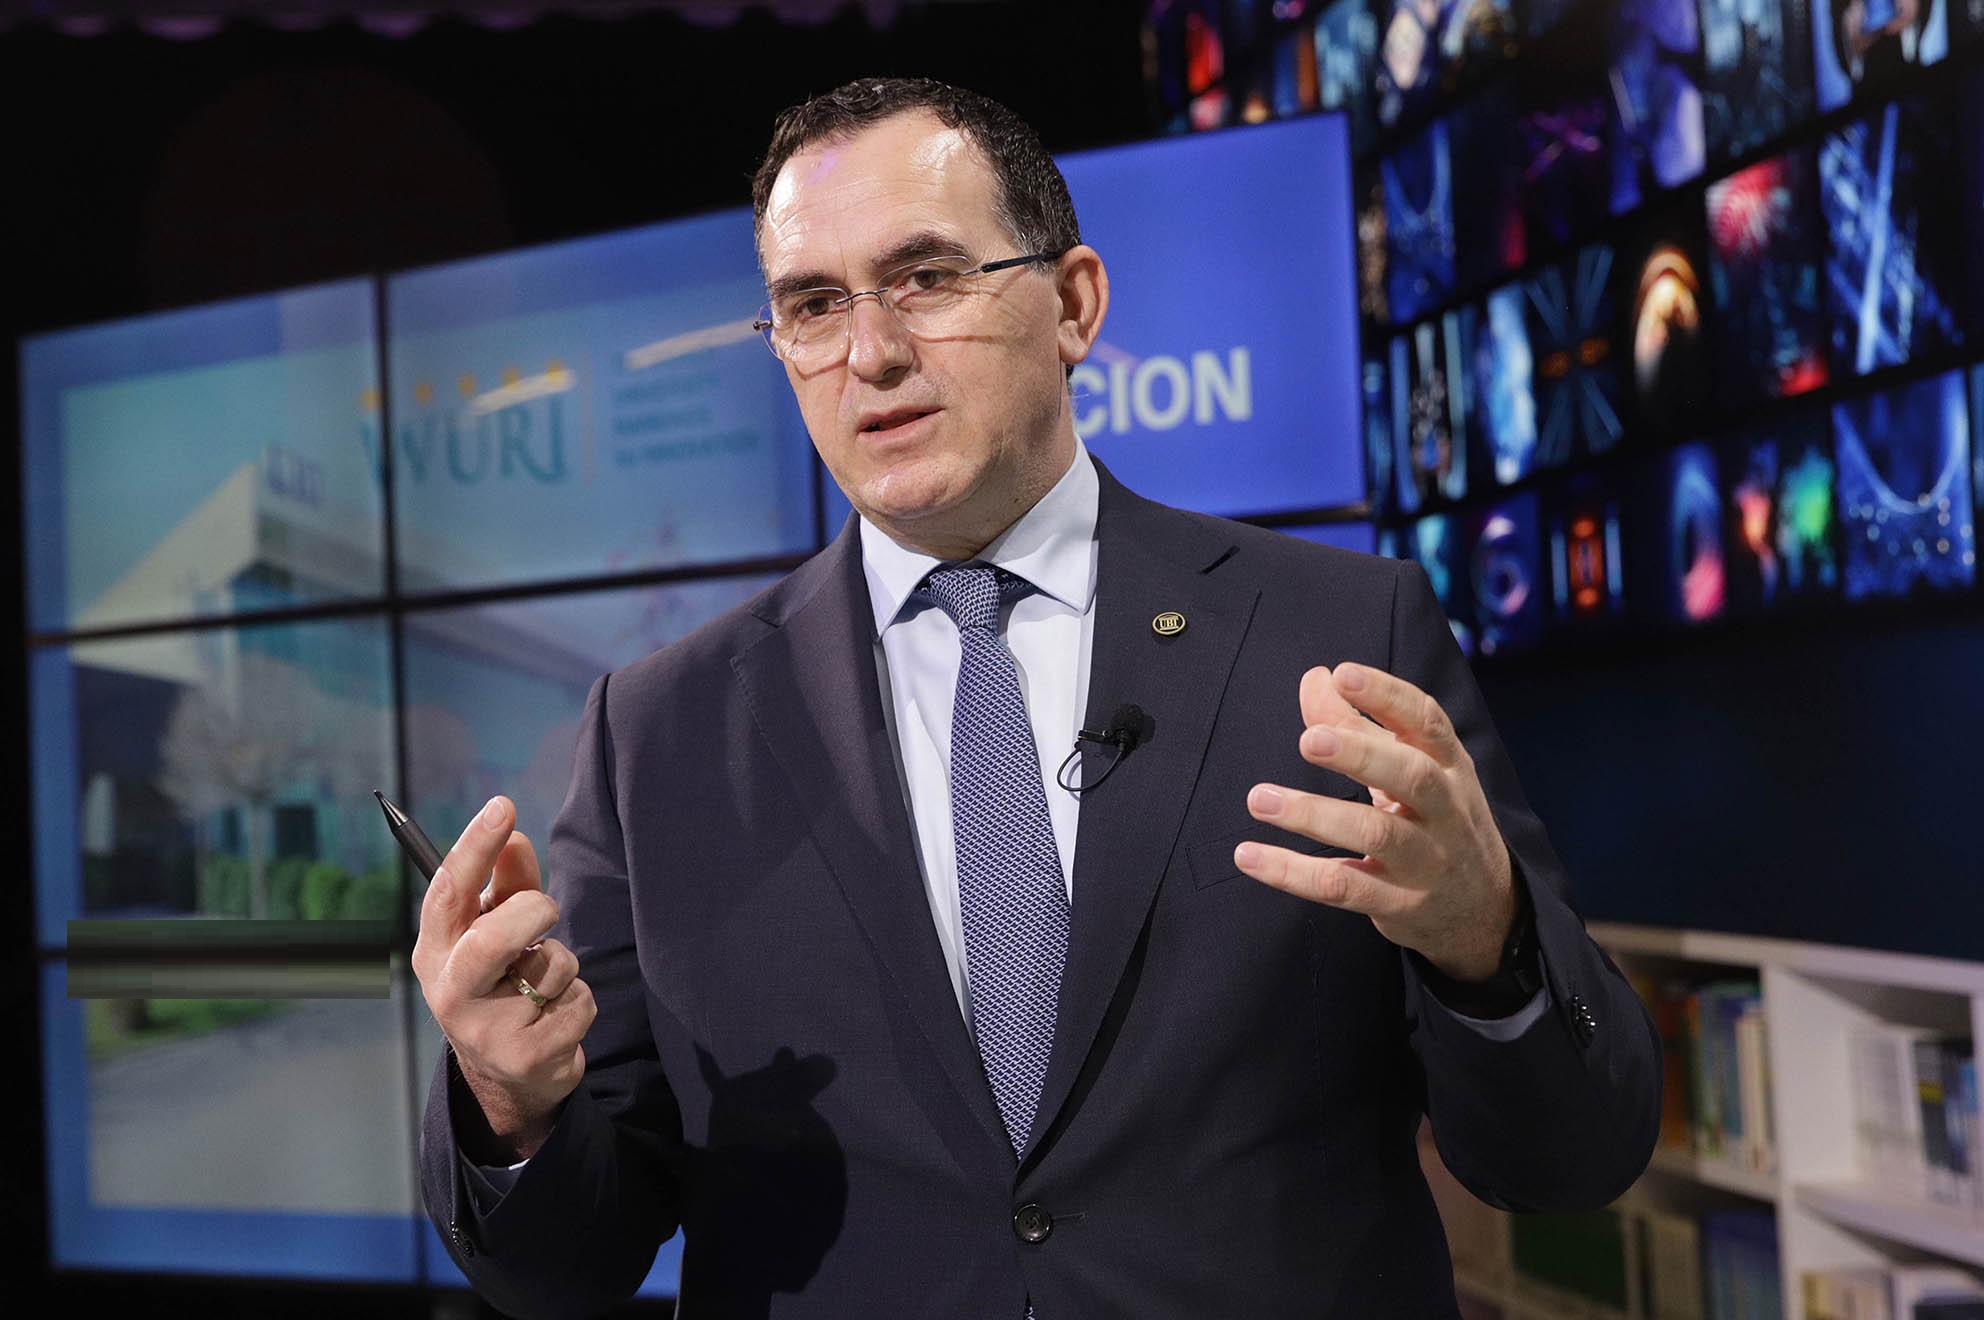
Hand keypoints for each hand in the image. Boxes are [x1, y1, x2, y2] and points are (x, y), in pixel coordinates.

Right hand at [411, 795, 595, 1161]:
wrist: (507, 1076)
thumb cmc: (501, 984)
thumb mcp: (496, 933)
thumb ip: (508, 886)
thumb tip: (516, 836)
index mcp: (436, 950)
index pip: (447, 892)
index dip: (475, 847)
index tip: (503, 806)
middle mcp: (449, 990)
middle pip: (496, 935)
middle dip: (534, 913)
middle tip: (545, 915)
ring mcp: (484, 1029)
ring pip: (551, 966)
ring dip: (564, 966)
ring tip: (543, 986)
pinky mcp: (525, 1056)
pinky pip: (579, 1001)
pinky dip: (580, 1001)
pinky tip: (556, 1020)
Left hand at [1234, 663, 1515, 980]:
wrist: (1484, 909)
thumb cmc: (1434, 819)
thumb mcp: (1410, 770)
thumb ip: (1360, 726)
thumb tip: (1316, 678)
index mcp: (1450, 766)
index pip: (1427, 722)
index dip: (1388, 696)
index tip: (1344, 674)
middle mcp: (1446, 810)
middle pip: (1411, 776)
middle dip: (1360, 755)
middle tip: (1309, 740)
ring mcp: (1425, 861)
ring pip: (1373, 833)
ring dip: (1312, 814)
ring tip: (1258, 798)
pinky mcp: (1398, 904)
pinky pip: (1343, 886)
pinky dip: (1293, 872)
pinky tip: (1249, 855)